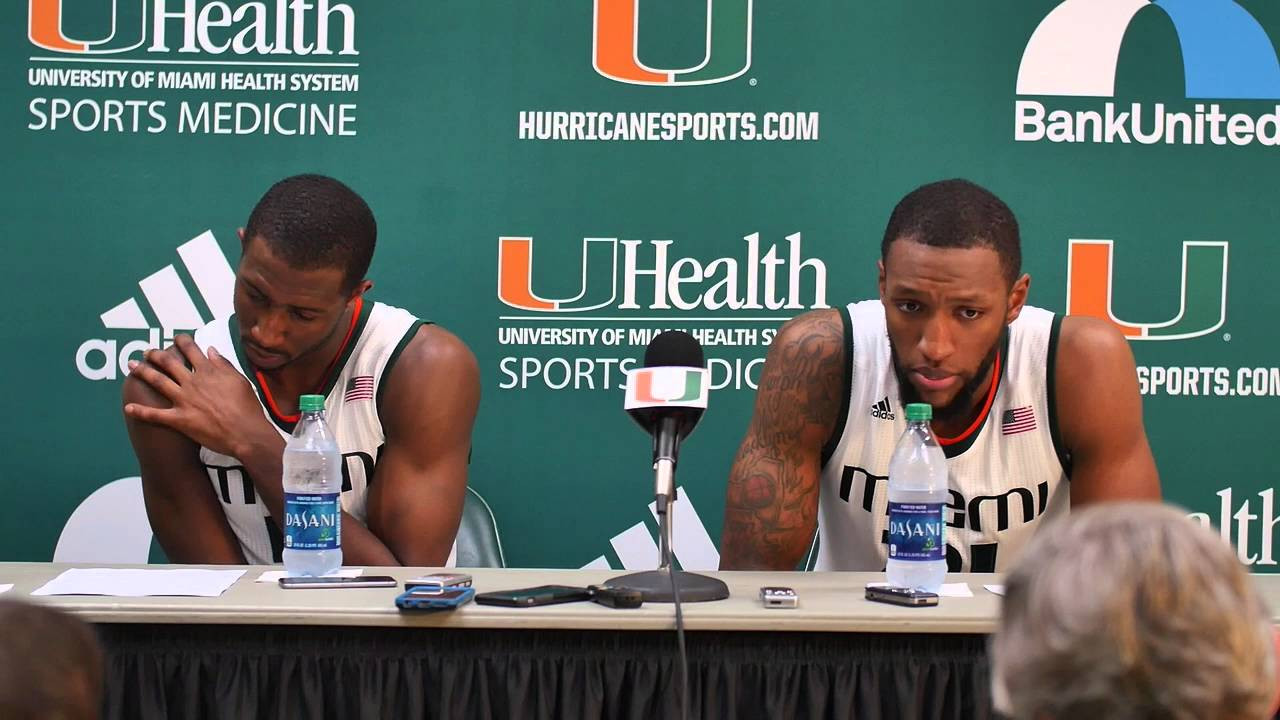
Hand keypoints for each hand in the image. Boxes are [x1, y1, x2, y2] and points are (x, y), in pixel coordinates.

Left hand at [124, 335, 273, 456]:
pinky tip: (128, 408)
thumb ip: (223, 364)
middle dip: (155, 354)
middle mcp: (193, 382)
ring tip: (131, 365)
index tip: (176, 338)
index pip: (191, 350)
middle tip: (147, 351)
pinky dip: (140, 411)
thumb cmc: (247, 407)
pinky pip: (156, 415)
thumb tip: (211, 350)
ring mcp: (184, 400)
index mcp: (209, 371)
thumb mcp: (240, 380)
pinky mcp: (179, 419)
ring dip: (142, 372)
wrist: (245, 432)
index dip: (182, 341)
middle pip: (169, 363)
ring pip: (158, 382)